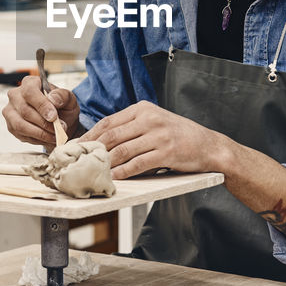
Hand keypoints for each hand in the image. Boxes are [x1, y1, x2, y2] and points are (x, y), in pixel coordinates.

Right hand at [3, 75, 80, 147]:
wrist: (59, 120)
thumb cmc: (62, 107)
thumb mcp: (68, 99)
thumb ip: (63, 96)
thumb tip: (53, 99)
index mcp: (29, 83)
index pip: (30, 92)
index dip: (41, 105)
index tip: (54, 116)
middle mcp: (15, 95)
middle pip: (25, 110)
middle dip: (43, 123)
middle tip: (59, 128)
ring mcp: (10, 111)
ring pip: (20, 125)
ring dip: (40, 133)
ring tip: (55, 135)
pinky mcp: (11, 126)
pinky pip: (21, 135)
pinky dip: (37, 139)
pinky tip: (47, 137)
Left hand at [80, 101, 230, 178]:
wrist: (209, 145)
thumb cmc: (179, 135)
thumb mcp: (155, 121)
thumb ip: (132, 126)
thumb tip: (102, 140)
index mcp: (143, 109)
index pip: (108, 122)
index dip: (90, 136)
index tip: (77, 147)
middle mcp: (150, 119)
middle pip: (111, 135)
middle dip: (92, 150)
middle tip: (80, 162)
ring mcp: (158, 135)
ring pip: (122, 150)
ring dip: (105, 163)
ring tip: (94, 171)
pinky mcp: (166, 152)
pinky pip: (137, 164)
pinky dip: (123, 172)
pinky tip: (114, 177)